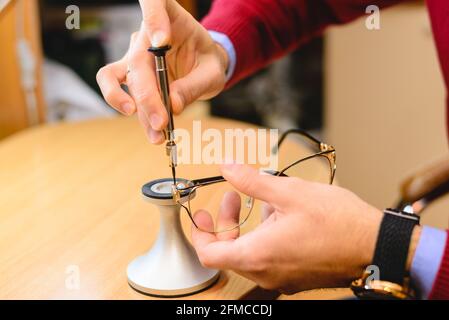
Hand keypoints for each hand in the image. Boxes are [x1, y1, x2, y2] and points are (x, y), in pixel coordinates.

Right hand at [96, 0, 228, 143]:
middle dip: (147, 97)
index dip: (153, 18)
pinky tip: (154, 132)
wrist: (204, 66)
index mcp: (171, 18)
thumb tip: (172, 105)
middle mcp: (146, 36)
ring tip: (157, 135)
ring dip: (138, 111)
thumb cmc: (208, 60)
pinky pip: (125, 95)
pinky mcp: (132, 78)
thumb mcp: (212, 71)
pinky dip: (140, 117)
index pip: (153, 3)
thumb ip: (194, 85)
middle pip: (136, 63)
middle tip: (162, 121)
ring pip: (119, 81)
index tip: (162, 41)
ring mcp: (134, 57)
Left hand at [192, 164, 420, 293]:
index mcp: (258, 254)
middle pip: (228, 252)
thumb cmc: (339, 222)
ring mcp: (282, 277)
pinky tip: (284, 214)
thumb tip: (228, 168)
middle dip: (226, 221)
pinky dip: (266, 236)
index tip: (202, 214)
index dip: (199, 232)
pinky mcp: (296, 276)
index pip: (209, 253)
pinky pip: (269, 258)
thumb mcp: (290, 192)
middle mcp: (266, 271)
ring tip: (265, 200)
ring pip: (250, 253)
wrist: (376, 245)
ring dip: (249, 226)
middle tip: (233, 197)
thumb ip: (252, 181)